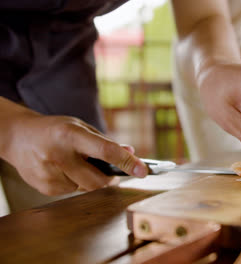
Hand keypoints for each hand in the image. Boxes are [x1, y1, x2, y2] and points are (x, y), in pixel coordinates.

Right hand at [2, 113, 147, 195]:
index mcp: (71, 134)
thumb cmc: (55, 130)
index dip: (127, 162)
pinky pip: (73, 192)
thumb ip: (105, 141)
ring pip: (87, 188)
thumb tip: (131, 153)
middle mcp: (59, 155)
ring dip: (91, 180)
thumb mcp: (80, 127)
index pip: (105, 151)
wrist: (18, 137)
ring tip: (77, 164)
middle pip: (99, 180)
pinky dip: (76, 183)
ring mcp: (50, 173)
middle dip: (111, 178)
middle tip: (111, 171)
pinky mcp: (45, 187)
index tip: (143, 170)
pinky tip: (63, 170)